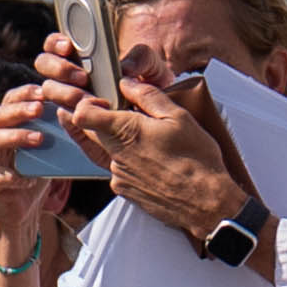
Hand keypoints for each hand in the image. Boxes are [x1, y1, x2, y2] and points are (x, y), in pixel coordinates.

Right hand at [0, 84, 75, 240]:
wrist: (23, 207)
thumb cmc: (38, 170)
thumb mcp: (51, 145)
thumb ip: (58, 126)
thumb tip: (87, 106)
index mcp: (7, 124)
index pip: (11, 99)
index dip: (26, 92)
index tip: (45, 89)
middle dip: (19, 110)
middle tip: (40, 108)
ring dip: (14, 136)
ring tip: (39, 139)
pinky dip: (10, 177)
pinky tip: (27, 179)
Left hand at [70, 73, 260, 244]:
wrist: (204, 202)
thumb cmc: (196, 159)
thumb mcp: (179, 117)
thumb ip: (149, 97)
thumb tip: (127, 84)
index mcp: (125, 132)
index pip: (83, 115)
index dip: (86, 104)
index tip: (103, 101)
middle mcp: (114, 154)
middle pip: (90, 132)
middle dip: (102, 120)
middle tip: (127, 114)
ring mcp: (116, 174)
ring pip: (105, 150)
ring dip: (119, 142)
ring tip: (150, 141)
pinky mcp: (122, 189)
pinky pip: (118, 168)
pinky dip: (128, 160)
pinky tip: (152, 159)